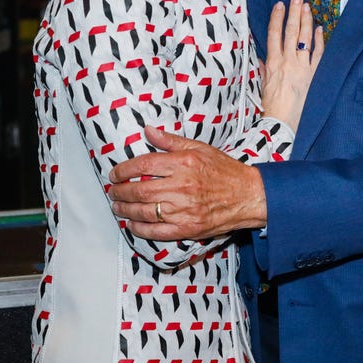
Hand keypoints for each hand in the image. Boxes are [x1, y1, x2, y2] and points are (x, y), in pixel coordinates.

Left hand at [109, 127, 266, 239]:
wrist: (249, 195)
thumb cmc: (225, 170)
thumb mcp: (200, 148)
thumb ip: (171, 141)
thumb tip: (148, 131)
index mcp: (183, 164)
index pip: (143, 165)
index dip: (124, 170)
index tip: (115, 173)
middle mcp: (181, 186)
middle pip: (139, 190)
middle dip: (120, 191)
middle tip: (113, 191)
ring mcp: (184, 210)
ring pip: (144, 212)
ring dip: (126, 210)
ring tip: (118, 207)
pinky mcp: (188, 228)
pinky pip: (157, 232)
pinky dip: (140, 230)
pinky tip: (133, 225)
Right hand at [261, 0, 323, 130]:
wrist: (282, 124)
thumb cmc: (269, 107)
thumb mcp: (261, 85)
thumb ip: (263, 70)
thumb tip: (262, 59)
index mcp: (272, 63)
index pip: (274, 34)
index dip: (277, 18)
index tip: (280, 5)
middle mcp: (287, 62)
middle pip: (290, 32)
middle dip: (294, 13)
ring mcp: (302, 68)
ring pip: (304, 39)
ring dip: (306, 22)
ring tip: (307, 7)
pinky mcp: (313, 76)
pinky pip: (318, 55)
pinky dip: (320, 41)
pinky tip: (320, 29)